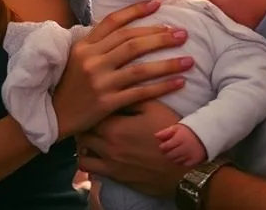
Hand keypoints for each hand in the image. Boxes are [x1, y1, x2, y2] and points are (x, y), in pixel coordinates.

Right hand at [52, 0, 190, 138]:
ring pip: (140, 68)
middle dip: (161, 36)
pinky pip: (140, 92)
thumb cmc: (69, 84)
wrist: (53, 116)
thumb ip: (98, 42)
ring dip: (168, 63)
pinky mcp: (106, 103)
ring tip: (189, 59)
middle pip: (132, 42)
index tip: (158, 3)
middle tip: (183, 33)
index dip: (137, 10)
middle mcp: (92, 60)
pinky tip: (179, 83)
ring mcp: (100, 82)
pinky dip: (162, 87)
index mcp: (84, 45)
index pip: (114, 22)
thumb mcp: (77, 57)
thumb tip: (125, 26)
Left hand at [76, 100, 190, 198]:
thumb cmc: (170, 134)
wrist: (183, 166)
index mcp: (115, 126)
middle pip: (83, 132)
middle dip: (86, 123)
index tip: (97, 102)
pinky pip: (89, 169)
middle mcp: (107, 146)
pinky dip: (88, 160)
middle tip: (92, 117)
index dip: (94, 106)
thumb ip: (134, 96)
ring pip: (82, 151)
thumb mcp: (155, 108)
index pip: (93, 113)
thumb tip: (120, 88)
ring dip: (84, 142)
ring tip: (92, 136)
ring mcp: (109, 163)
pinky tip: (95, 154)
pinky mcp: (114, 176)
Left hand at [155, 123, 206, 166]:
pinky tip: (183, 156)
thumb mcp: (178, 127)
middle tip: (170, 149)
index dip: (163, 146)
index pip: (165, 147)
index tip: (165, 145)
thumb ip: (166, 132)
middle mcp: (184, 148)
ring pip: (176, 161)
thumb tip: (155, 136)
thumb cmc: (191, 129)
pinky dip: (182, 161)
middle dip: (167, 153)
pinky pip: (184, 164)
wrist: (209, 132)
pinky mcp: (195, 161)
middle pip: (169, 156)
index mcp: (179, 139)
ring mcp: (190, 155)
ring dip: (174, 157)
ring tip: (177, 151)